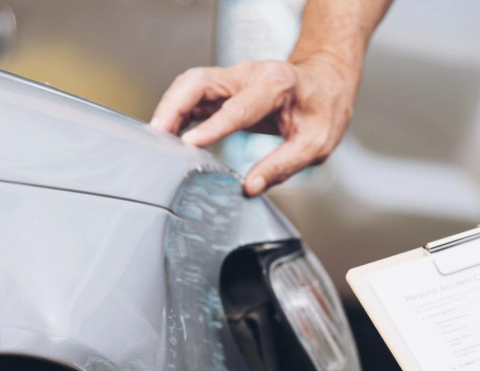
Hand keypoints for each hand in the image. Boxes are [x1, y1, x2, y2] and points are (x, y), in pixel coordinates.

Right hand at [150, 54, 358, 195]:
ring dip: (168, 108)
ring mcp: (232, 78)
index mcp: (275, 85)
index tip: (189, 144)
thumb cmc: (323, 108)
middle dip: (173, 107)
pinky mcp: (223, 87)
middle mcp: (248, 75)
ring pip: (189, 85)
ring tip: (154, 139)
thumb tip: (251, 187)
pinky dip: (174, 111)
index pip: (237, 108)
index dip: (212, 127)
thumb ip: (283, 165)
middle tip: (157, 138)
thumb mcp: (316, 143)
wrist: (325, 81)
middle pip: (199, 82)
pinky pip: (191, 94)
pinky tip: (165, 134)